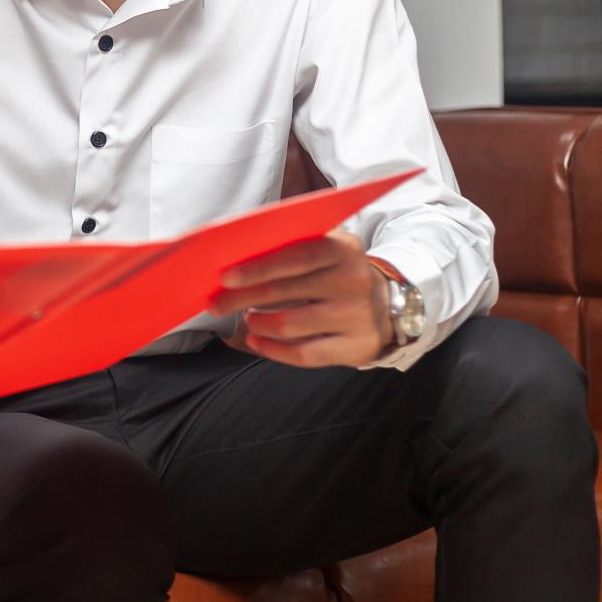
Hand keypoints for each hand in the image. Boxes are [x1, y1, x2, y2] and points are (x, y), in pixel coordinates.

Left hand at [210, 229, 391, 367]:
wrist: (385, 304)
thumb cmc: (335, 273)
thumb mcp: (324, 249)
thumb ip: (288, 248)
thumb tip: (233, 259)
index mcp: (342, 248)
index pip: (295, 257)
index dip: (257, 268)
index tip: (225, 278)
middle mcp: (353, 280)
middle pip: (286, 292)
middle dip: (242, 298)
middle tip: (217, 304)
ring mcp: (357, 316)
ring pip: (291, 325)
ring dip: (258, 323)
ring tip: (247, 319)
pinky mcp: (357, 347)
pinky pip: (304, 354)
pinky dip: (273, 350)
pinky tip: (257, 340)